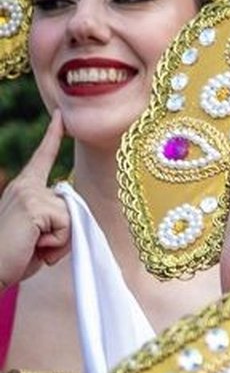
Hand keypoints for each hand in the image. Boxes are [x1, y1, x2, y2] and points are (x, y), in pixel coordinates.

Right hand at [0, 112, 69, 288]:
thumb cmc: (14, 257)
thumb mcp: (38, 233)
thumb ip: (54, 218)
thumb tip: (68, 208)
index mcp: (24, 188)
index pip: (42, 158)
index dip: (52, 136)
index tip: (60, 115)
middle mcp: (26, 186)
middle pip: (71, 203)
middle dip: (65, 232)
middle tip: (36, 245)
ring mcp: (29, 193)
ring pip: (71, 216)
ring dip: (60, 240)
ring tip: (33, 246)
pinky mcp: (35, 205)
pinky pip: (67, 225)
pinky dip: (57, 243)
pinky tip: (34, 246)